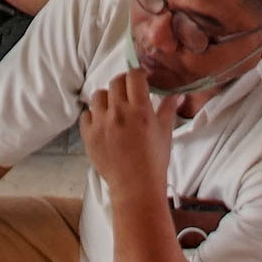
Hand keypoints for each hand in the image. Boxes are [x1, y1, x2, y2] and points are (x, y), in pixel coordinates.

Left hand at [79, 66, 178, 197]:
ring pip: (98, 95)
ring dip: (107, 98)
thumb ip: (168, 108)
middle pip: (115, 82)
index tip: (141, 81)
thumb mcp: (166, 132)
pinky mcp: (89, 135)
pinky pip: (86, 114)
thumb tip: (175, 93)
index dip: (138, 75)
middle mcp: (119, 113)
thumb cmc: (154, 161)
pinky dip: (93, 115)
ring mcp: (101, 124)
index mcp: (140, 110)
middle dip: (123, 84)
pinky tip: (102, 123)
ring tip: (113, 109)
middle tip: (128, 93)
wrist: (135, 187)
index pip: (134, 76)